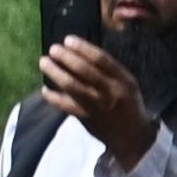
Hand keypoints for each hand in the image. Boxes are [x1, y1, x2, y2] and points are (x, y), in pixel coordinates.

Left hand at [40, 33, 158, 167]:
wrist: (132, 137)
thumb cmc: (126, 103)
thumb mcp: (126, 84)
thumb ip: (107, 71)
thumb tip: (76, 52)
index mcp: (123, 81)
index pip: (102, 60)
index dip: (83, 48)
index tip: (68, 40)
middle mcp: (110, 93)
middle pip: (85, 71)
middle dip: (66, 57)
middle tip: (53, 49)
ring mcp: (97, 106)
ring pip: (72, 86)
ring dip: (55, 72)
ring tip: (44, 62)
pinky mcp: (86, 118)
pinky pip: (65, 105)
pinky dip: (53, 97)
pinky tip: (45, 90)